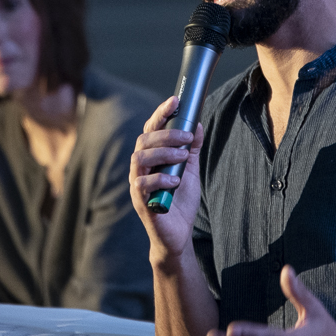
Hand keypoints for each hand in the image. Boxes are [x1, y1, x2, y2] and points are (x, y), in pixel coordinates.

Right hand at [129, 96, 204, 260]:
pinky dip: (159, 179)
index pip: (151, 129)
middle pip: (144, 140)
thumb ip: (192, 149)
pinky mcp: (140, 201)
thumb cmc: (180, 201)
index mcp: (151, 156)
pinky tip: (175, 181)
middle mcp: (140, 167)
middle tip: (187, 138)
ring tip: (182, 158)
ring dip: (163, 153)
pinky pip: (141, 184)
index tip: (176, 100)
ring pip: (139, 158)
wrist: (178, 234)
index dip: (161, 113)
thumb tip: (198, 125)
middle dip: (166, 134)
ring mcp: (137, 183)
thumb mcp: (190, 171)